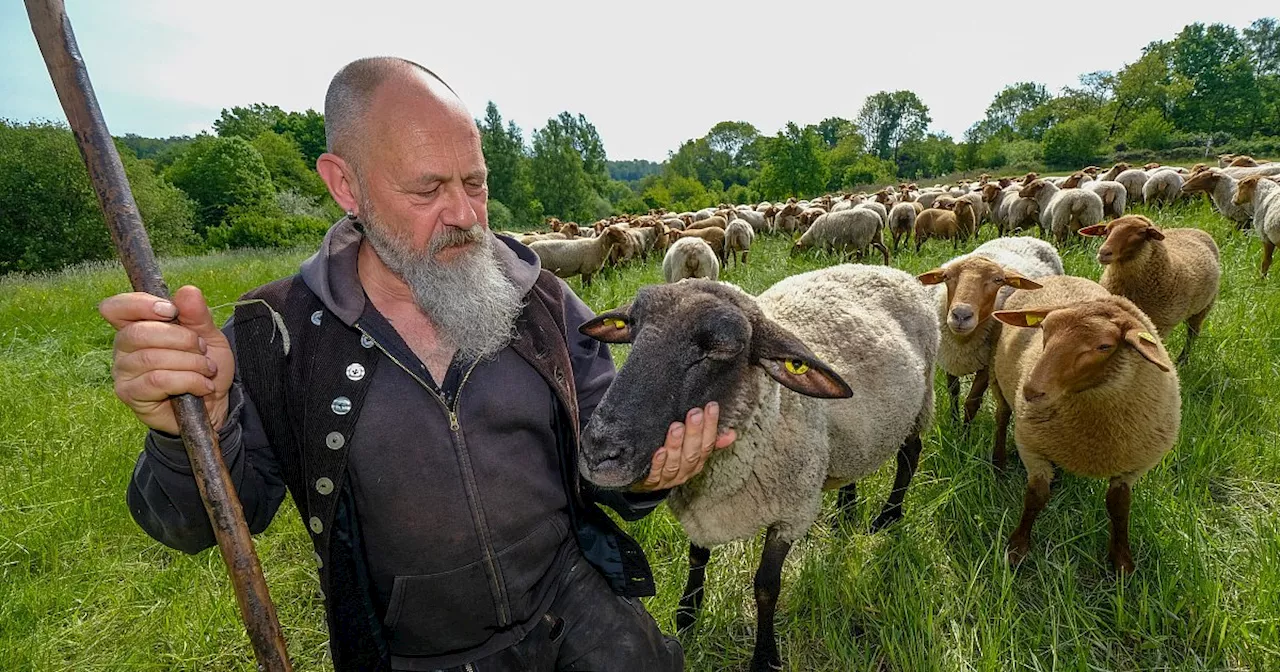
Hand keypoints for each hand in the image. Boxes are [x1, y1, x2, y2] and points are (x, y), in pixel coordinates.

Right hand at [99, 285, 234, 434]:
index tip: (171, 311)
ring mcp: (123, 372)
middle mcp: (123, 348)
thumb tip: (186, 291)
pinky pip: (158, 381)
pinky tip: (203, 386)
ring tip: (208, 370)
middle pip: (139, 332)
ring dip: (190, 362)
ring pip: (152, 358)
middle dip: (181, 338)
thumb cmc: (205, 365)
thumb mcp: (208, 335)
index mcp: (136, 326)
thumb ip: (197, 314)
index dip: (139, 304)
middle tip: (202, 349)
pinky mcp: (130, 395)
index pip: (115, 307)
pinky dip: (189, 381)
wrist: (214, 404)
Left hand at [630, 402, 735, 491]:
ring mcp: (668, 478)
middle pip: (692, 453)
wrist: (645, 481)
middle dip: (694, 433)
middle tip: (694, 413)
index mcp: (697, 462)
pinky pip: (655, 473)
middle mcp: (685, 471)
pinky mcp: (650, 481)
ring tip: (676, 427)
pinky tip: (659, 451)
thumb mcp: (691, 450)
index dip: (710, 426)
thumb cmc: (671, 459)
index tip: (711, 407)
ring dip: (676, 444)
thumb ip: (710, 441)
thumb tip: (732, 433)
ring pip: (675, 463)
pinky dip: (658, 462)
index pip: (707, 444)